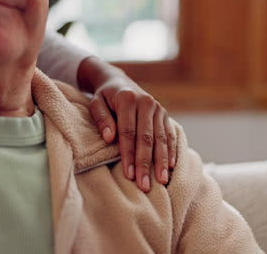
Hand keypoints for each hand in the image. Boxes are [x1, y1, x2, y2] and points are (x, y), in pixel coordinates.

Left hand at [78, 57, 176, 192]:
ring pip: (161, 138)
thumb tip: (109, 137)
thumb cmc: (105, 97)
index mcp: (128, 99)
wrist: (119, 81)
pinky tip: (170, 167)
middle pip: (147, 138)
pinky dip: (171, 151)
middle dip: (145, 163)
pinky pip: (169, 135)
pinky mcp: (164, 114)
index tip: (128, 175)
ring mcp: (158, 108)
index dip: (129, 154)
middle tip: (145, 185)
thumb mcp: (96, 103)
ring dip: (161, 161)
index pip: (128, 132)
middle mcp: (146, 103)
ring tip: (161, 181)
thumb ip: (101, 119)